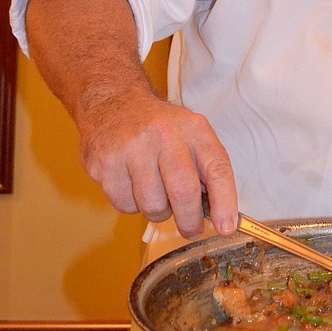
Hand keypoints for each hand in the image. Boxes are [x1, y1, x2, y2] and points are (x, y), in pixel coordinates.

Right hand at [77, 89, 237, 238]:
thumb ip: (207, 170)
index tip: (227, 227)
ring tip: (155, 191)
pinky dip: (132, 204)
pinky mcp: (105, 163)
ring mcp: (131, 148)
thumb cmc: (160, 128)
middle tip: (190, 229)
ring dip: (158, 211)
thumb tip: (221, 216)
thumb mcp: (192, 135)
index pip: (216, 168)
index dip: (225, 202)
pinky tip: (131, 183)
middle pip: (182, 192)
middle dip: (189, 221)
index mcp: (193, 129)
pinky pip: (124, 205)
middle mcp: (163, 135)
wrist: (113, 102)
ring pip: (152, 205)